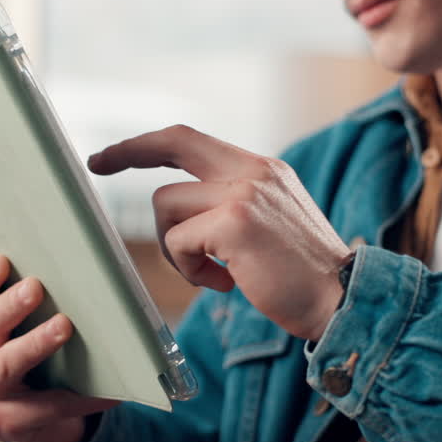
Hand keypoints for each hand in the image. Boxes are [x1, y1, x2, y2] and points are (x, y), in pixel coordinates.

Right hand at [0, 255, 119, 441]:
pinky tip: (108, 388)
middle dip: (10, 307)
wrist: (32, 431)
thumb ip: (26, 315)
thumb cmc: (32, 373)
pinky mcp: (4, 426)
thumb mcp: (18, 342)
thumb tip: (69, 277)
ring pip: (8, 365)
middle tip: (35, 287)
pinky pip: (48, 406)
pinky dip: (81, 396)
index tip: (1, 259)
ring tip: (64, 325)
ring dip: (36, 342)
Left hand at [89, 125, 350, 340]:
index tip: (116, 153)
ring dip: (177, 251)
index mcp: (263, 169)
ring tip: (213, 275)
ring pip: (167, 206)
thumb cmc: (304, 278)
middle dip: (128, 150)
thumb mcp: (273, 225)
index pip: (193, 140)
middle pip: (174, 142)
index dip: (149, 144)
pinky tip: (225, 284)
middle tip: (98, 164)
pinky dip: (191, 271)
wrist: (343, 300)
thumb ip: (235, 208)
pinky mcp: (234, 222)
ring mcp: (244, 193)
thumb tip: (182, 212)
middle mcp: (254, 171)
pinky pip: (179, 242)